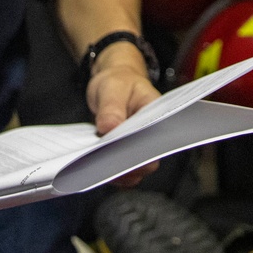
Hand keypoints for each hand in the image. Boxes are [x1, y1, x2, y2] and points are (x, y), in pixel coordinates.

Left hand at [87, 48, 161, 188]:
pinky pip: (121, 170)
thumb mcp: (112, 88)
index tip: (120, 156)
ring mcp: (139, 147)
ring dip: (115, 171)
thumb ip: (112, 107)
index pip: (156, 143)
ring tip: (96, 164)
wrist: (112, 84)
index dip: (141, 154)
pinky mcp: (125, 153)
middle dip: (125, 166)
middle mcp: (151, 136)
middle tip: (103, 162)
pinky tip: (95, 164)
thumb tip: (109, 128)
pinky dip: (108, 171)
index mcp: (157, 117)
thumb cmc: (117, 82)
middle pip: (146, 162)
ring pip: (133, 170)